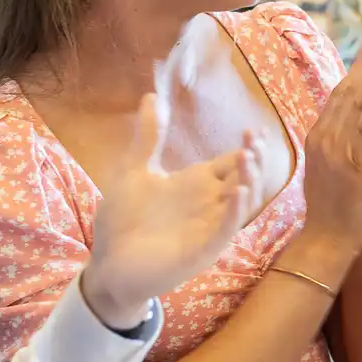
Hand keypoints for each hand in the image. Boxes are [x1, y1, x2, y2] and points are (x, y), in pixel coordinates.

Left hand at [80, 91, 263, 327]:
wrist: (107, 264)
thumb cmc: (122, 221)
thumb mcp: (134, 171)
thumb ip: (147, 137)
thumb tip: (151, 96)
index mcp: (195, 185)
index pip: (231, 163)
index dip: (247, 147)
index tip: (254, 128)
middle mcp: (208, 205)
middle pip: (243, 179)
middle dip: (253, 159)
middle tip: (253, 138)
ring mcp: (208, 228)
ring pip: (241, 203)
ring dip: (249, 180)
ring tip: (249, 156)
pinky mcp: (201, 251)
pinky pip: (225, 230)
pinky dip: (234, 211)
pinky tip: (238, 192)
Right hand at [298, 34, 361, 259]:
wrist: (326, 240)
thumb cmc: (331, 206)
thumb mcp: (330, 165)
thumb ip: (338, 138)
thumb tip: (349, 115)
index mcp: (321, 134)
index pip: (342, 88)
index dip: (361, 57)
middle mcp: (326, 136)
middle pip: (349, 85)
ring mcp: (337, 149)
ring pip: (355, 100)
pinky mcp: (352, 164)